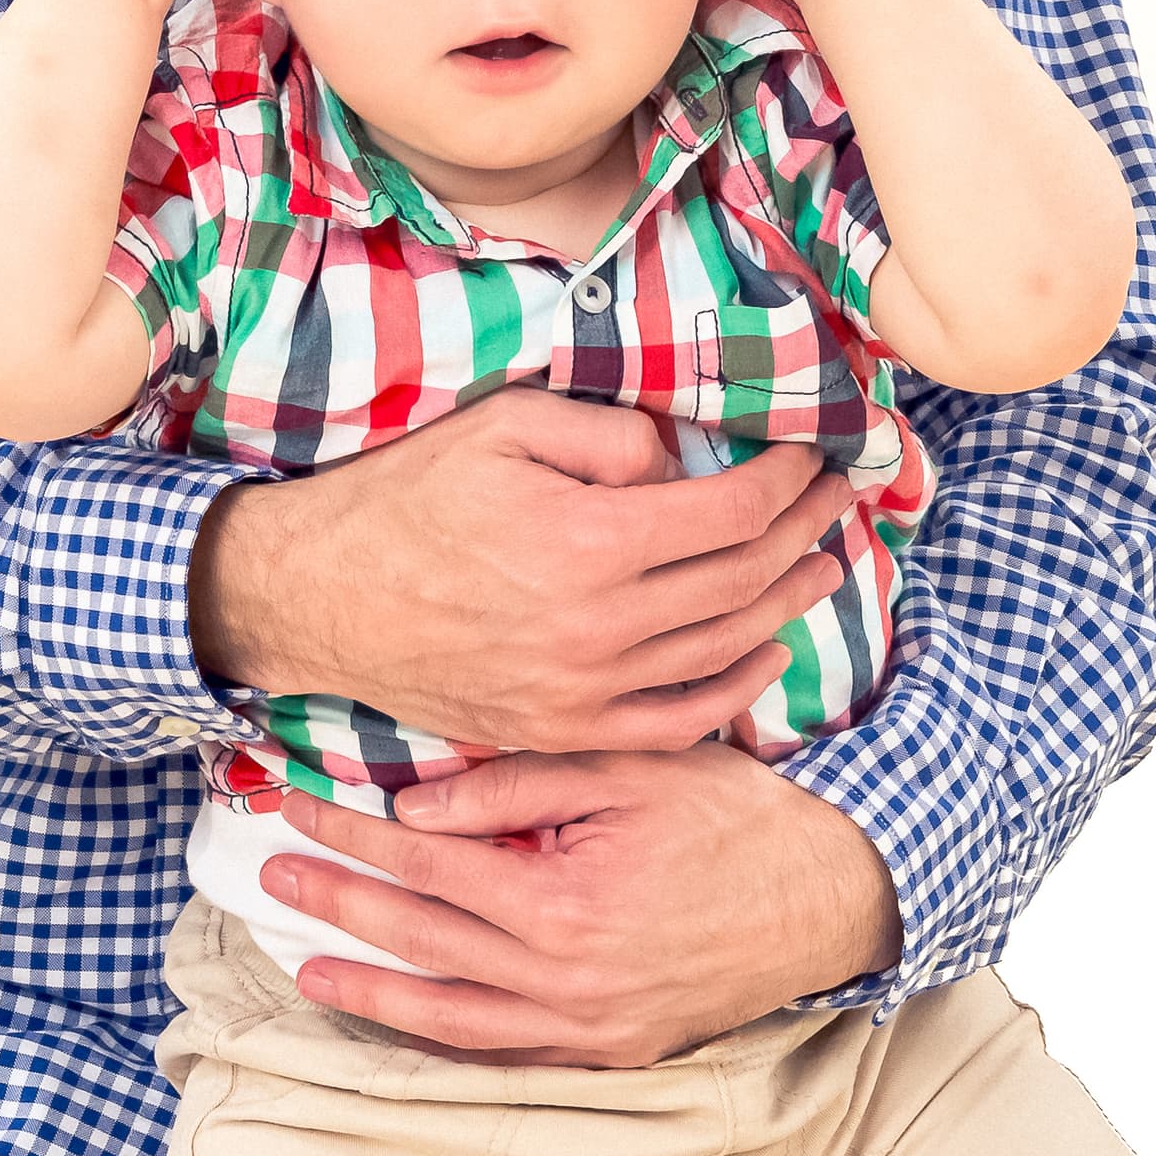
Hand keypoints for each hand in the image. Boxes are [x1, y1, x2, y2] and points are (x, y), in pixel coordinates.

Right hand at [189, 386, 862, 749]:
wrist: (317, 596)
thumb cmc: (404, 499)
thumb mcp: (504, 427)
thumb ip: (610, 437)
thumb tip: (682, 462)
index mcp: (590, 540)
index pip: (732, 512)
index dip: (787, 480)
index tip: (811, 456)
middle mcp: (598, 625)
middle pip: (740, 580)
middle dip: (803, 534)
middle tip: (838, 501)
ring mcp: (581, 689)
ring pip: (721, 650)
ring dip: (784, 606)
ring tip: (821, 568)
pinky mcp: (560, 728)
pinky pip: (675, 722)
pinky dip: (732, 690)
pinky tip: (763, 655)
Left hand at [257, 747, 902, 1065]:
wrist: (835, 895)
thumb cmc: (737, 818)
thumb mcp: (632, 769)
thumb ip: (521, 783)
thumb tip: (418, 807)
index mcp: (564, 906)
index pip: (426, 867)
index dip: (354, 833)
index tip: (298, 805)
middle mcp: (567, 983)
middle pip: (420, 942)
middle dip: (339, 905)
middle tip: (273, 875)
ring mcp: (589, 1030)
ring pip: (449, 1018)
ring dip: (368, 993)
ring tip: (303, 969)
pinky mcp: (612, 1053)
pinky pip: (506, 1053)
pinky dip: (443, 1038)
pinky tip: (401, 1019)